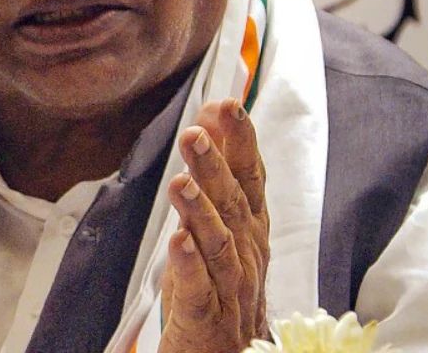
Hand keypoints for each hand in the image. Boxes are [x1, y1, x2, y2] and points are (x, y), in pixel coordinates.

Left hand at [160, 99, 269, 351]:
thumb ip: (216, 172)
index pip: (249, 179)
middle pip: (233, 207)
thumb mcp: (216, 224)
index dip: (241, 143)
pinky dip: (190, 266)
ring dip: (201, 211)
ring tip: (181, 182)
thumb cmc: (221, 286)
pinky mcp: (208, 321)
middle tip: (195, 133)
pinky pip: (199, 292)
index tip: (228, 106)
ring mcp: (230, 290)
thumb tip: (212, 117)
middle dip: (216, 167)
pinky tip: (178, 242)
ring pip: (219, 245)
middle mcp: (247, 256)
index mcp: (249, 231)